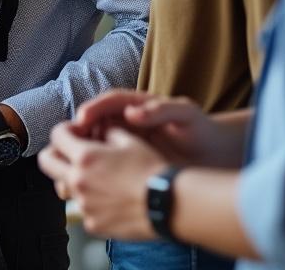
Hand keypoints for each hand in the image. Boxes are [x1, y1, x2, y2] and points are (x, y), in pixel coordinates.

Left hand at [39, 123, 164, 238]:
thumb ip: (107, 133)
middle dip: (55, 152)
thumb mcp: (130, 141)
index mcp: (85, 157)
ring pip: (65, 187)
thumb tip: (100, 132)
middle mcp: (78, 181)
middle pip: (47, 162)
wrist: (170, 203)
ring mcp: (84, 205)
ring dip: (75, 178)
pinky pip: (84, 209)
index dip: (65, 130)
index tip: (75, 132)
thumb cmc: (153, 170)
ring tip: (97, 177)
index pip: (57, 135)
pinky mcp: (93, 224)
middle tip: (70, 152)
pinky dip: (92, 201)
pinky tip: (111, 198)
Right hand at [73, 90, 231, 167]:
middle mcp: (126, 122)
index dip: (93, 109)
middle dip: (77, 132)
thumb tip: (133, 112)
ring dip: (79, 153)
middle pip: (92, 122)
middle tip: (69, 143)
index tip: (82, 119)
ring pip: (91, 144)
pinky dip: (91, 172)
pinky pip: (101, 165)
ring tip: (74, 163)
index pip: (108, 103)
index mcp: (137, 106)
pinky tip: (88, 182)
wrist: (214, 156)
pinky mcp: (125, 163)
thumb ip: (161, 110)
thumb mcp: (185, 114)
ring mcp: (124, 142)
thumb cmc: (201, 131)